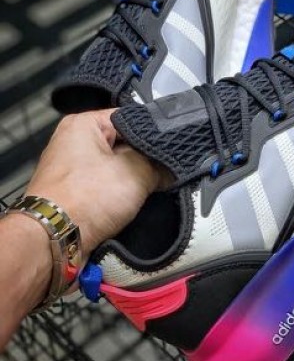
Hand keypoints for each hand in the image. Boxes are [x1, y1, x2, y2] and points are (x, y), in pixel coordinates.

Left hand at [26, 109, 164, 255]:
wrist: (54, 242)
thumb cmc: (85, 199)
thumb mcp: (135, 173)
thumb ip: (159, 164)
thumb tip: (171, 168)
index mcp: (82, 125)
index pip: (130, 118)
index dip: (154, 133)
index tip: (174, 147)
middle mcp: (74, 144)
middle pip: (124, 145)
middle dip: (145, 161)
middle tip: (167, 171)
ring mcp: (73, 171)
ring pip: (116, 170)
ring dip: (134, 182)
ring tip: (154, 188)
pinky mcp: (75, 196)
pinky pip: (106, 190)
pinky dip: (120, 197)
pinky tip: (135, 205)